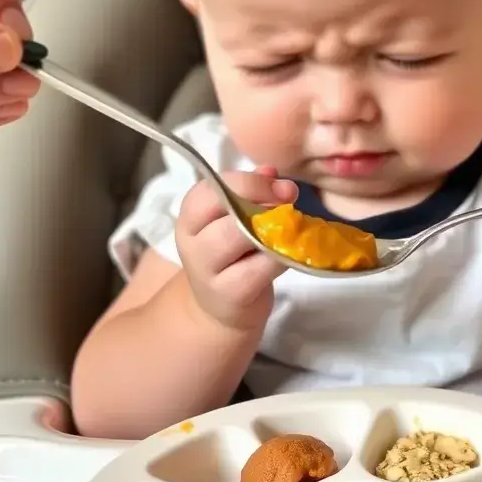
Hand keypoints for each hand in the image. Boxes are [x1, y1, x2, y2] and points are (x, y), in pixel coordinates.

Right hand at [175, 166, 297, 333]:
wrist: (220, 310)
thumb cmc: (232, 257)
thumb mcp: (235, 220)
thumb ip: (251, 193)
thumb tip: (271, 171)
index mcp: (191, 215)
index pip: (211, 187)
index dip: (248, 181)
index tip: (280, 184)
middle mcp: (192, 241)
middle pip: (222, 208)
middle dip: (262, 198)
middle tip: (289, 200)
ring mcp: (207, 270)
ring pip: (238, 236)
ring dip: (270, 228)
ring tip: (288, 229)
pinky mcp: (230, 294)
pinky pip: (258, 268)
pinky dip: (278, 257)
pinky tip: (287, 255)